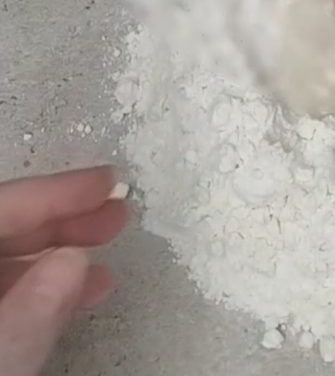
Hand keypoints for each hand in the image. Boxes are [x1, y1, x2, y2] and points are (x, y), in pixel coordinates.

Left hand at [0, 167, 128, 375]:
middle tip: (117, 211)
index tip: (107, 180)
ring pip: (9, 260)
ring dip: (64, 252)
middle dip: (66, 217)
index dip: (55, 191)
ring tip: (112, 249)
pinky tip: (88, 290)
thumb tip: (73, 260)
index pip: (2, 207)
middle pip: (6, 228)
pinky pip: (10, 293)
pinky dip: (48, 287)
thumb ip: (30, 312)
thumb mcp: (0, 358)